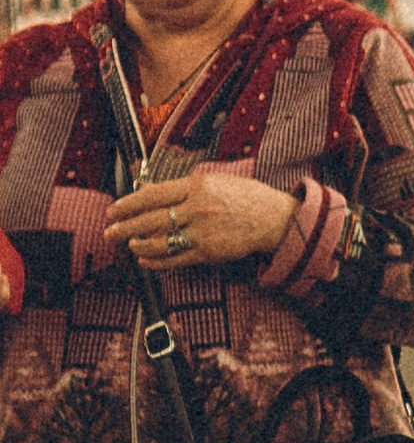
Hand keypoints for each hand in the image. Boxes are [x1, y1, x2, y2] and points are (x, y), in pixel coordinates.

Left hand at [106, 169, 297, 271]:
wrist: (274, 219)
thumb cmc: (245, 198)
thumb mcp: (215, 181)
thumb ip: (184, 188)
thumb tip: (152, 192)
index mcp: (197, 186)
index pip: (152, 195)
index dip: (127, 204)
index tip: (113, 210)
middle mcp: (197, 208)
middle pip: (150, 220)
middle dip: (124, 228)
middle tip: (109, 233)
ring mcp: (202, 232)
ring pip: (159, 242)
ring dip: (139, 245)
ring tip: (130, 245)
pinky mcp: (208, 252)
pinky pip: (175, 259)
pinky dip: (156, 261)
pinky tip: (146, 260)